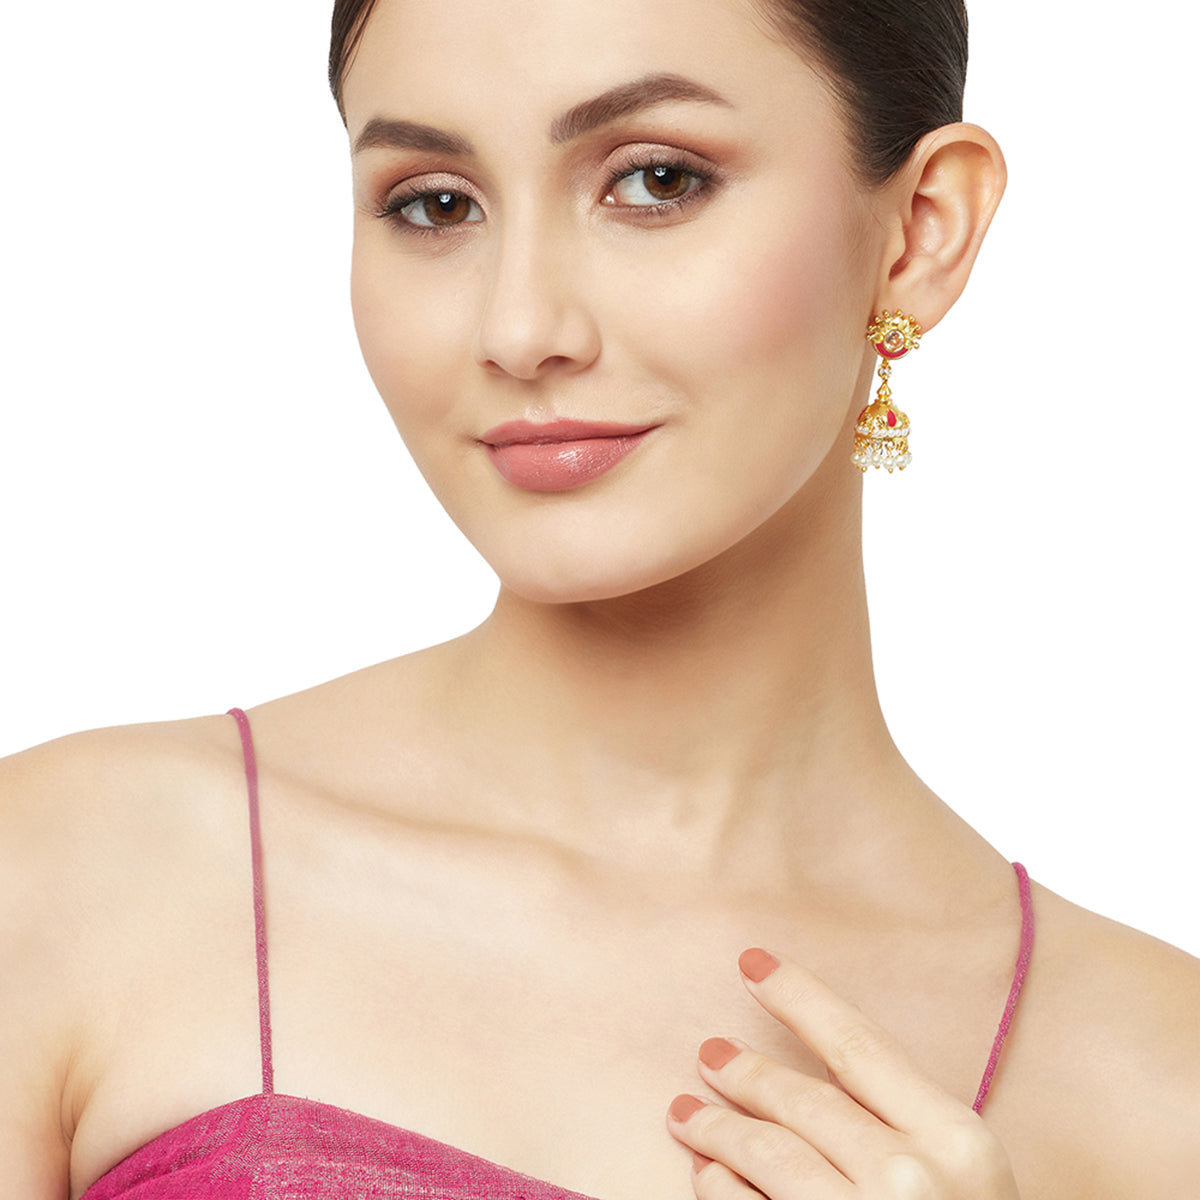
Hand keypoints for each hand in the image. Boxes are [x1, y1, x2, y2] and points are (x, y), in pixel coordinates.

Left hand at [666, 949, 1019, 1197]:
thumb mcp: (964, 1175)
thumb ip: (900, 1118)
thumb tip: (814, 1061)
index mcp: (958, 1140)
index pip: (858, 1044)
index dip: (798, 996)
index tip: (750, 962)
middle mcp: (912, 1180)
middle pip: (801, 1101)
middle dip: (743, 1072)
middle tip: (707, 1055)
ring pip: (767, 1154)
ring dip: (715, 1130)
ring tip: (684, 1114)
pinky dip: (721, 1190)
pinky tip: (705, 1177)